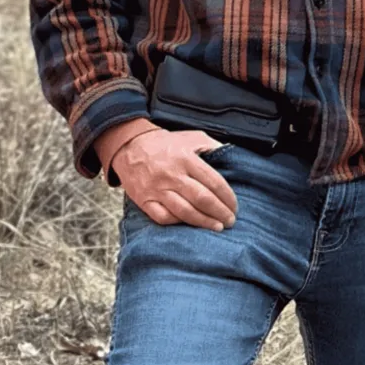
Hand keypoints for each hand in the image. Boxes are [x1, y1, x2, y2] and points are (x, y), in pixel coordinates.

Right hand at [106, 123, 237, 228]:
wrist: (129, 145)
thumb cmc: (164, 144)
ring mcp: (157, 189)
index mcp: (186, 158)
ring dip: (204, 222)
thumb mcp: (191, 137)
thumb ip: (211, 146)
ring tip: (217, 227)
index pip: (214, 182)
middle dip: (220, 213)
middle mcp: (172, 174)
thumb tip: (232, 156)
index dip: (228, 198)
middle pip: (202, 199)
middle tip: (230, 221)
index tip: (234, 207)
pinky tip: (189, 224)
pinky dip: (178, 223)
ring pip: (185, 211)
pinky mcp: (144, 200)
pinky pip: (163, 217)